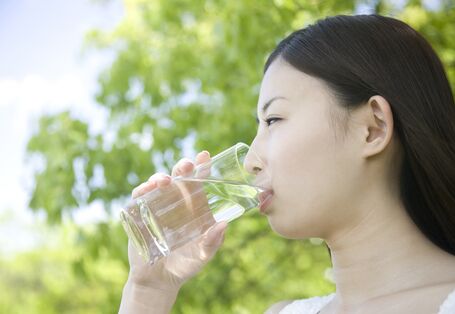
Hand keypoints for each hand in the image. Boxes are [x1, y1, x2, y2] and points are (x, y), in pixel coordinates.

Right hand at [126, 150, 227, 291]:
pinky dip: (142, 190)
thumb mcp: (202, 255)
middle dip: (182, 167)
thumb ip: (213, 242)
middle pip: (179, 178)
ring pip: (158, 184)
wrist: (158, 281)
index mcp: (194, 208)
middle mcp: (176, 203)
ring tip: (165, 181)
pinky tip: (146, 189)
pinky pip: (139, 197)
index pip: (198, 183)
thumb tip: (224, 224)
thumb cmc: (185, 266)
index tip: (205, 156)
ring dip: (160, 177)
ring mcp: (157, 207)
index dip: (201, 168)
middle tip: (186, 165)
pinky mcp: (140, 215)